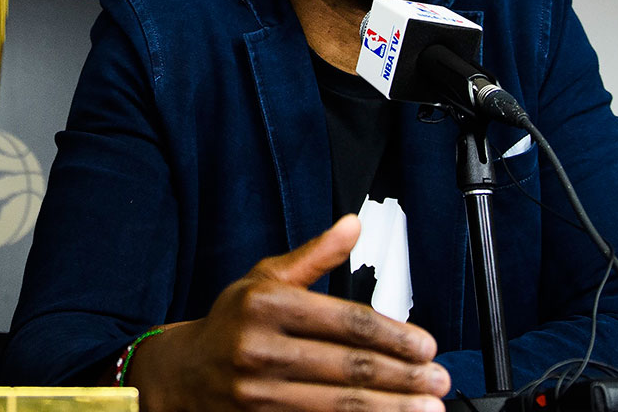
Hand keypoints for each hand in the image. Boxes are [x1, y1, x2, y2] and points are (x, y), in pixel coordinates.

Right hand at [127, 215, 449, 411]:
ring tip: (425, 410)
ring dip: (389, 409)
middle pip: (348, 366)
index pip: (346, 321)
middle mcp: (259, 348)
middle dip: (402, 376)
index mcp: (267, 304)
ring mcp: (257, 393)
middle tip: (436, 381)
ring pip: (338, 404)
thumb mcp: (264, 279)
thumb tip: (353, 225)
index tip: (426, 346)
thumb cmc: (231, 323)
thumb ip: (315, 256)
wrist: (181, 375)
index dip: (393, 336)